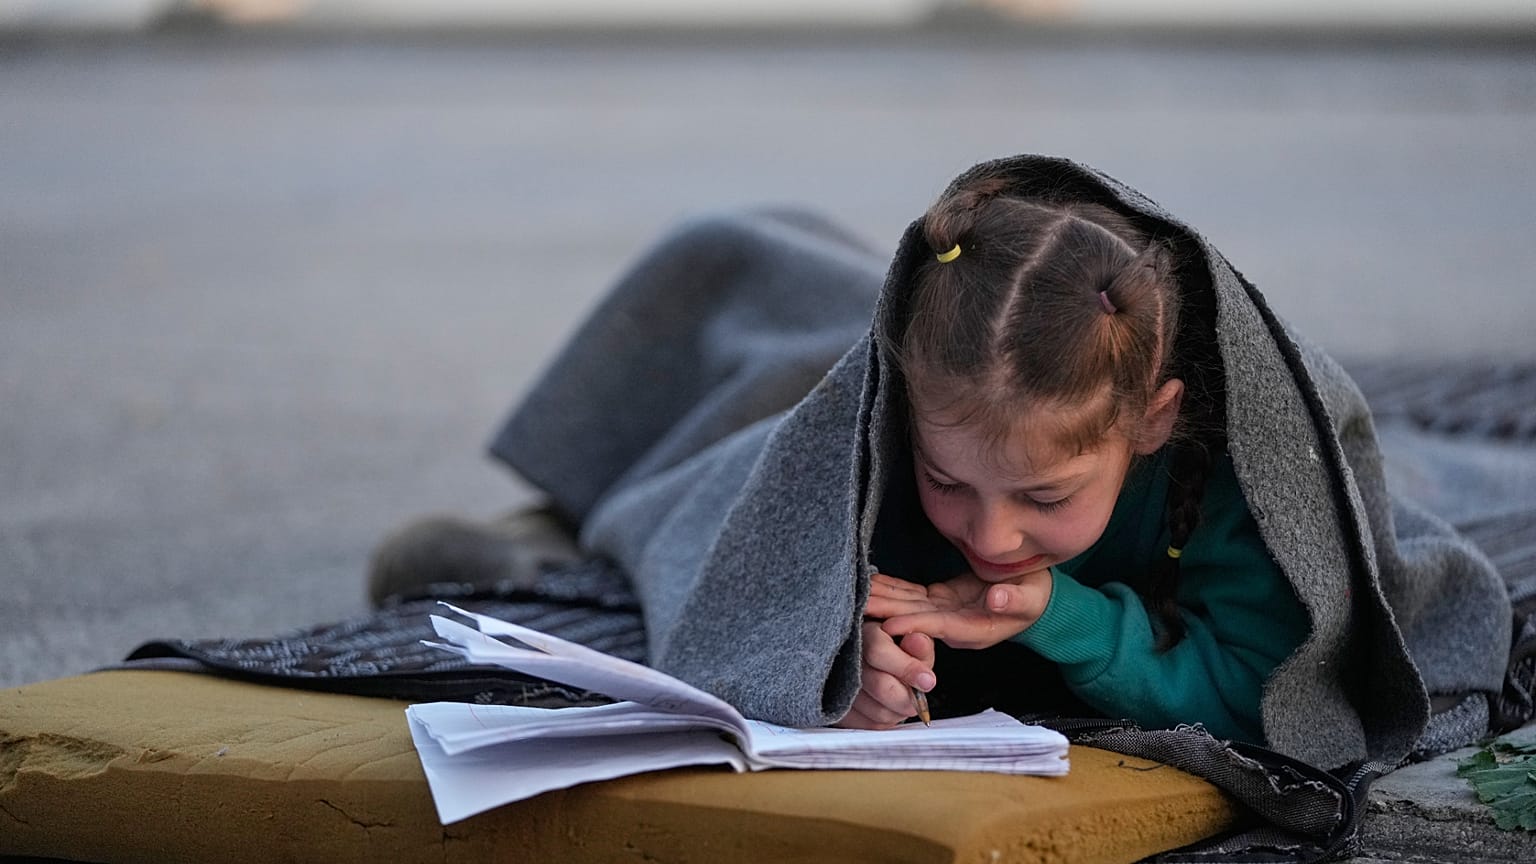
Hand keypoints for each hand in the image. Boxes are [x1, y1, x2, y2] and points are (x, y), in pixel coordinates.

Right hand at [834, 622, 934, 728]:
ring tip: (902, 698)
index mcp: (863, 634)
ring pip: (878, 711)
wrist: (863, 660)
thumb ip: (918, 643)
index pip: (878, 651)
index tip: (928, 680)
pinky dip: (886, 721)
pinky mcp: (837, 710)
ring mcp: (837, 686)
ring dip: (898, 710)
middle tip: (919, 696)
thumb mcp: (909, 639)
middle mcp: (844, 659)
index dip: (907, 669)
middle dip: (908, 696)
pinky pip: (869, 726)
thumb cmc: (891, 649)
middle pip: (880, 686)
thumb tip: (919, 641)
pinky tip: (889, 707)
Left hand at [866, 570, 1050, 649]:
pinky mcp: (939, 600)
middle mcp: (954, 625)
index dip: (915, 624)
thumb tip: (996, 599)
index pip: (940, 627)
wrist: (1034, 598)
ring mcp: (944, 613)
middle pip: (915, 618)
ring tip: (855, 591)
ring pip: (908, 606)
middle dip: (886, 613)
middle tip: (856, 606)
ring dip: (883, 599)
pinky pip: (912, 595)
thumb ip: (1015, 600)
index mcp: (976, 629)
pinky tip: (872, 581)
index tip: (890, 624)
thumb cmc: (1036, 598)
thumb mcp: (1033, 597)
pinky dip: (892, 588)